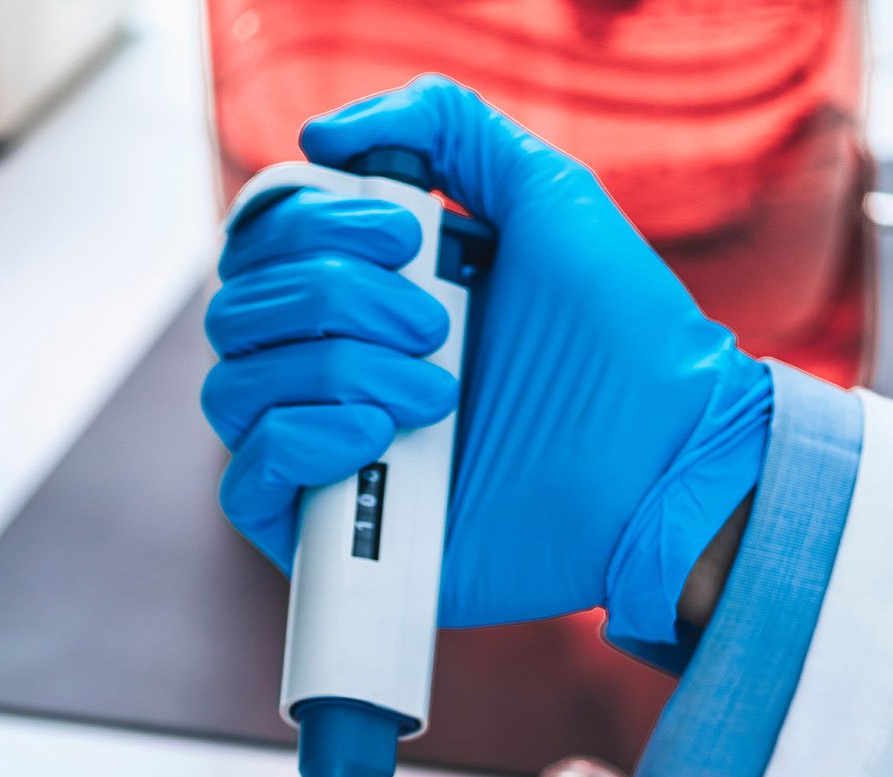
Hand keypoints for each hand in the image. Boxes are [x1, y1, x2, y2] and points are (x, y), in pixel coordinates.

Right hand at [203, 75, 770, 647]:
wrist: (659, 470)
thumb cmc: (620, 343)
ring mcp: (325, 455)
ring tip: (439, 391)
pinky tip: (380, 436)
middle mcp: (332, 371)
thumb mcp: (543, 192)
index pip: (260, 243)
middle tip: (439, 322)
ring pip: (233, 387)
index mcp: (367, 294)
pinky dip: (301, 441)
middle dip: (333, 294)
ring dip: (334, 368)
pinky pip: (245, 481)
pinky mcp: (328, 536)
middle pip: (237, 309)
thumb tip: (321, 137)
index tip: (406, 232)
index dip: (304, 219)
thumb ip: (444, 125)